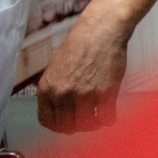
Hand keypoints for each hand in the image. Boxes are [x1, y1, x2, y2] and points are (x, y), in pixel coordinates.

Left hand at [35, 13, 130, 131]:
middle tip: (86, 119)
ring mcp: (84, 95)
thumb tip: (59, 106)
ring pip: (87, 126)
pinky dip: (109, 119)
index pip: (47, 121)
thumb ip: (55, 88)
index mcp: (47, 88)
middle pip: (67, 127)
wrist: (102, 30)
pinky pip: (107, 118)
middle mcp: (62, 94)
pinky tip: (110, 112)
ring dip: (94, 124)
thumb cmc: (81, 44)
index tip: (67, 123)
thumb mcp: (56, 67)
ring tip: (98, 116)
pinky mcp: (106, 93)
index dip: (58, 126)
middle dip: (77, 126)